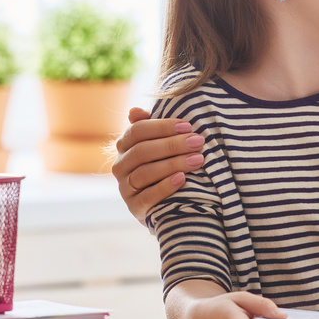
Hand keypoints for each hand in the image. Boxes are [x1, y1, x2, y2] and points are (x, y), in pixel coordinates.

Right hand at [112, 107, 204, 223]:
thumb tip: (135, 111)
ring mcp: (125, 188)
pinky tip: (182, 178)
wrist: (166, 202)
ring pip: (145, 173)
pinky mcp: (135, 207)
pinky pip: (147, 196)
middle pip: (142, 151)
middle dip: (173, 145)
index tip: (188, 126)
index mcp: (125, 146)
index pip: (137, 130)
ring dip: (173, 164)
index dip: (162, 126)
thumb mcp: (159, 144)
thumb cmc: (166, 164)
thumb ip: (151, 127)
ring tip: (197, 160)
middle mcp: (120, 166)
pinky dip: (165, 186)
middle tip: (198, 142)